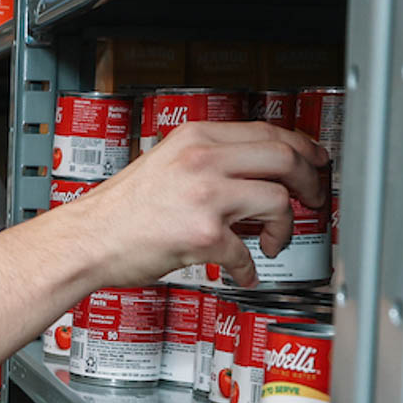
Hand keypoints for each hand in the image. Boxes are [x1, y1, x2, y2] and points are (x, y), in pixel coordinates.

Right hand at [68, 122, 328, 289]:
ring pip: (277, 200)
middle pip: (285, 158)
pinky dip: (250, 268)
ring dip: (284, 228)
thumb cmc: (120, 209)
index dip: (303, 148)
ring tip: (272, 242)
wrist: (87, 239)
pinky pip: (247, 253)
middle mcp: (202, 159)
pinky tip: (243, 272)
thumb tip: (252, 172)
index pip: (268, 131)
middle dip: (310, 182)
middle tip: (313, 200)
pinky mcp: (203, 234)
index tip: (315, 161)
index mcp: (195, 137)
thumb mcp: (165, 162)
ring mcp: (205, 195)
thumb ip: (206, 160)